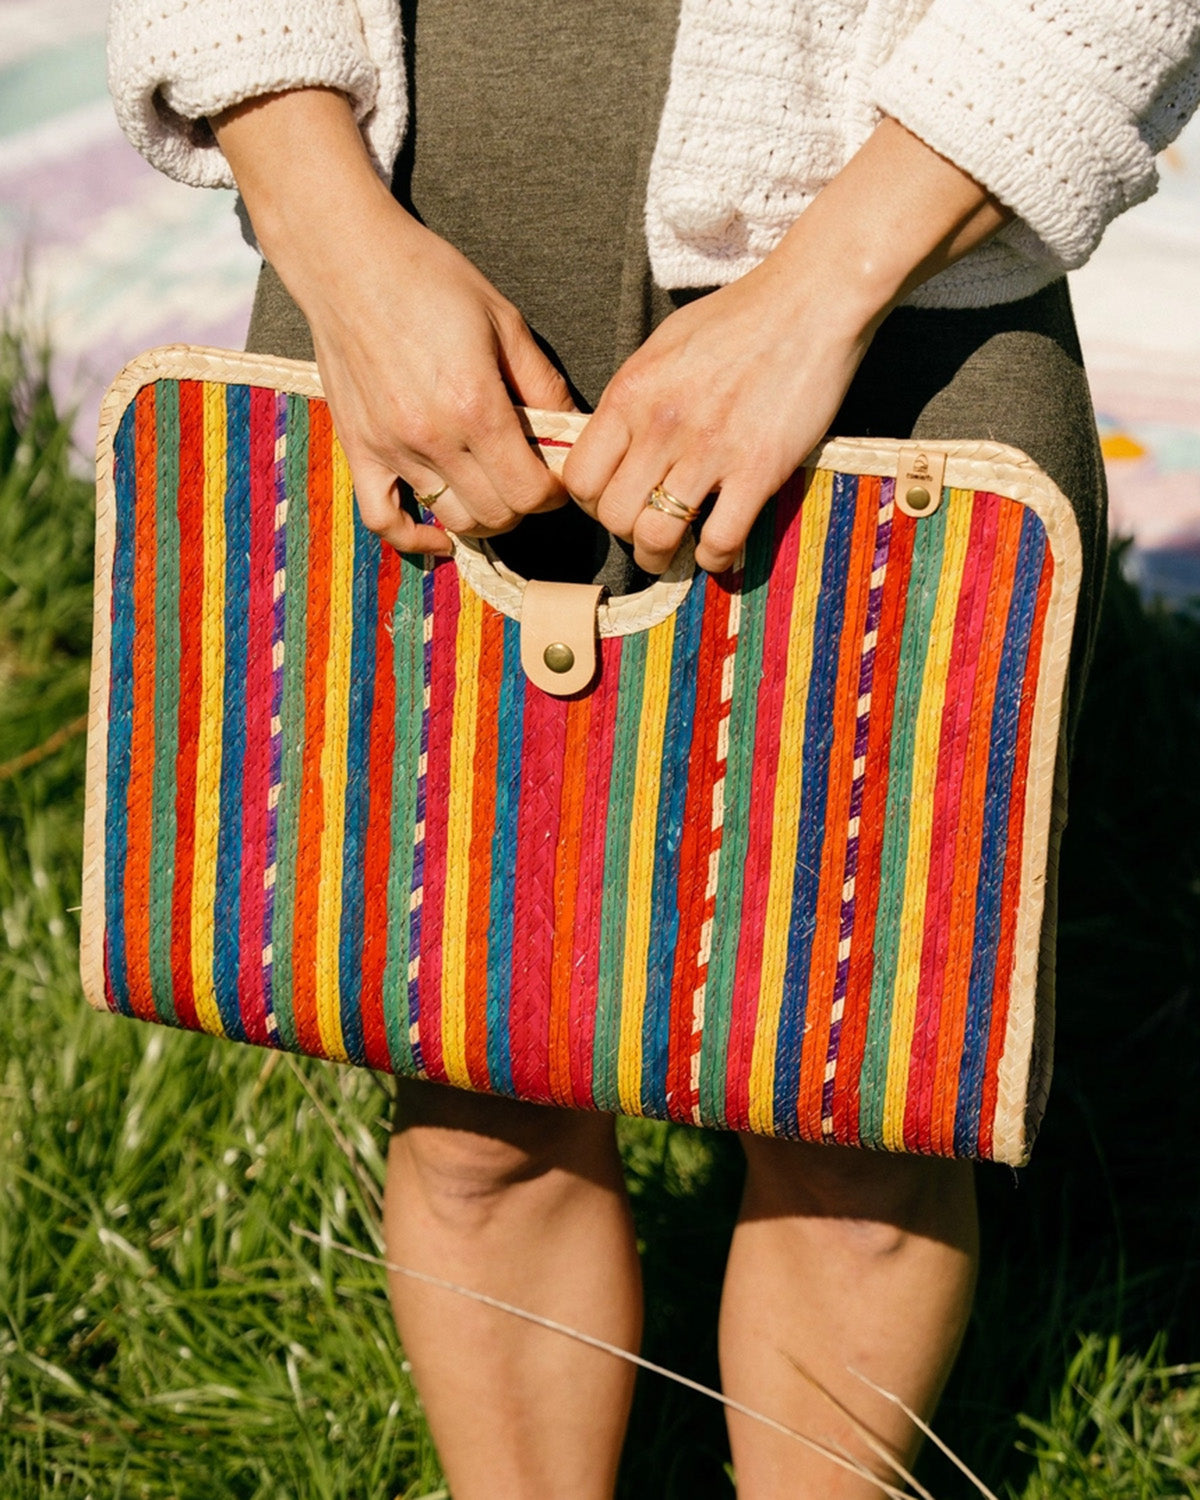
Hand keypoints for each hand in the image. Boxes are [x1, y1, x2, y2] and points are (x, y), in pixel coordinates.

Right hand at [214, 89, 575, 556]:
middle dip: (525, 504)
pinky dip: (415, 539)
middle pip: (498, 514)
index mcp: (476, 405)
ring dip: (484, 516)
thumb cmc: (429, 279)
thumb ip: (542, 383)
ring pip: (453, 521)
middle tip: (530, 476)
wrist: (348, 259)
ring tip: (493, 489)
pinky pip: (383, 520)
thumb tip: (572, 430)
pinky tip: (440, 534)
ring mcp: (392, 450)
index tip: (558, 473)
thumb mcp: (504, 320)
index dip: (555, 492)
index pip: (532, 491)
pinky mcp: (360, 450)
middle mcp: (433, 438)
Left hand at [564, 118, 1011, 573]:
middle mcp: (661, 425)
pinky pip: (719, 541)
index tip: (615, 502)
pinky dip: (714, 559)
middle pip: (613, 517)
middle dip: (626, 534)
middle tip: (648, 529)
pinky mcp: (759, 469)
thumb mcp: (663, 348)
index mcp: (630, 393)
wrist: (812, 299)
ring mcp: (709, 450)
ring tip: (675, 553)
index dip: (592, 503)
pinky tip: (719, 551)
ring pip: (657, 538)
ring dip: (663, 558)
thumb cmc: (739, 318)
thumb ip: (633, 400)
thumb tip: (614, 447)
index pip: (579, 478)